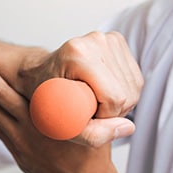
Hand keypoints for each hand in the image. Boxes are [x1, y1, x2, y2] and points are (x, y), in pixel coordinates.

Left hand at [18, 31, 142, 119]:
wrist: (37, 72)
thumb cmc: (44, 97)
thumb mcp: (60, 125)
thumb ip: (94, 134)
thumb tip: (128, 127)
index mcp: (77, 54)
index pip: (114, 97)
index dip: (104, 116)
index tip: (86, 116)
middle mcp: (95, 40)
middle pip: (127, 93)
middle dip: (112, 111)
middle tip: (88, 110)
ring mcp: (108, 38)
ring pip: (134, 86)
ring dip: (118, 103)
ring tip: (93, 101)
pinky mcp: (117, 40)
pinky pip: (135, 78)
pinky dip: (122, 91)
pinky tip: (102, 92)